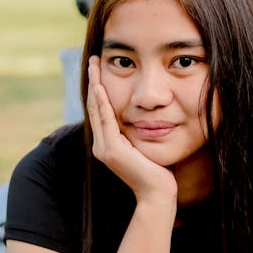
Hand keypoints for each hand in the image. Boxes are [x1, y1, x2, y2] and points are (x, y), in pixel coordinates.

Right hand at [87, 56, 176, 206]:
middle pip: (94, 105)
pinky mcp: (110, 151)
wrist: (158, 194)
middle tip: (94, 58)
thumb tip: (150, 113)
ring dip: (95, 85)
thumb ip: (142, 130)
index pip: (101, 110)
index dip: (99, 87)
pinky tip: (100, 87)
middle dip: (94, 80)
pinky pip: (105, 120)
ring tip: (94, 65)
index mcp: (108, 143)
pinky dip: (102, 102)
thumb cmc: (159, 171)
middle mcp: (101, 145)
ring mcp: (104, 148)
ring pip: (97, 109)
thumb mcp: (147, 144)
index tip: (101, 67)